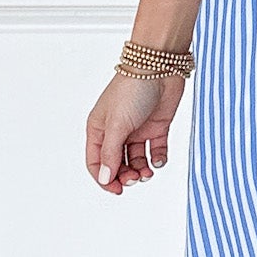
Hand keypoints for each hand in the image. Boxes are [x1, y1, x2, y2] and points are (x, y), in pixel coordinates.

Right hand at [85, 71, 183, 194]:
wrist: (160, 67)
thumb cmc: (132, 89)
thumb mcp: (117, 125)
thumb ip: (111, 153)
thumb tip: (106, 179)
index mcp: (99, 130)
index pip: (96, 162)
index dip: (105, 179)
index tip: (117, 189)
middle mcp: (116, 131)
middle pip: (116, 164)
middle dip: (125, 176)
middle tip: (135, 178)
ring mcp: (137, 130)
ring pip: (135, 160)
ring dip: (141, 170)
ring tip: (148, 172)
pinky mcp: (156, 128)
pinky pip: (155, 151)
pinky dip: (157, 159)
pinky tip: (158, 159)